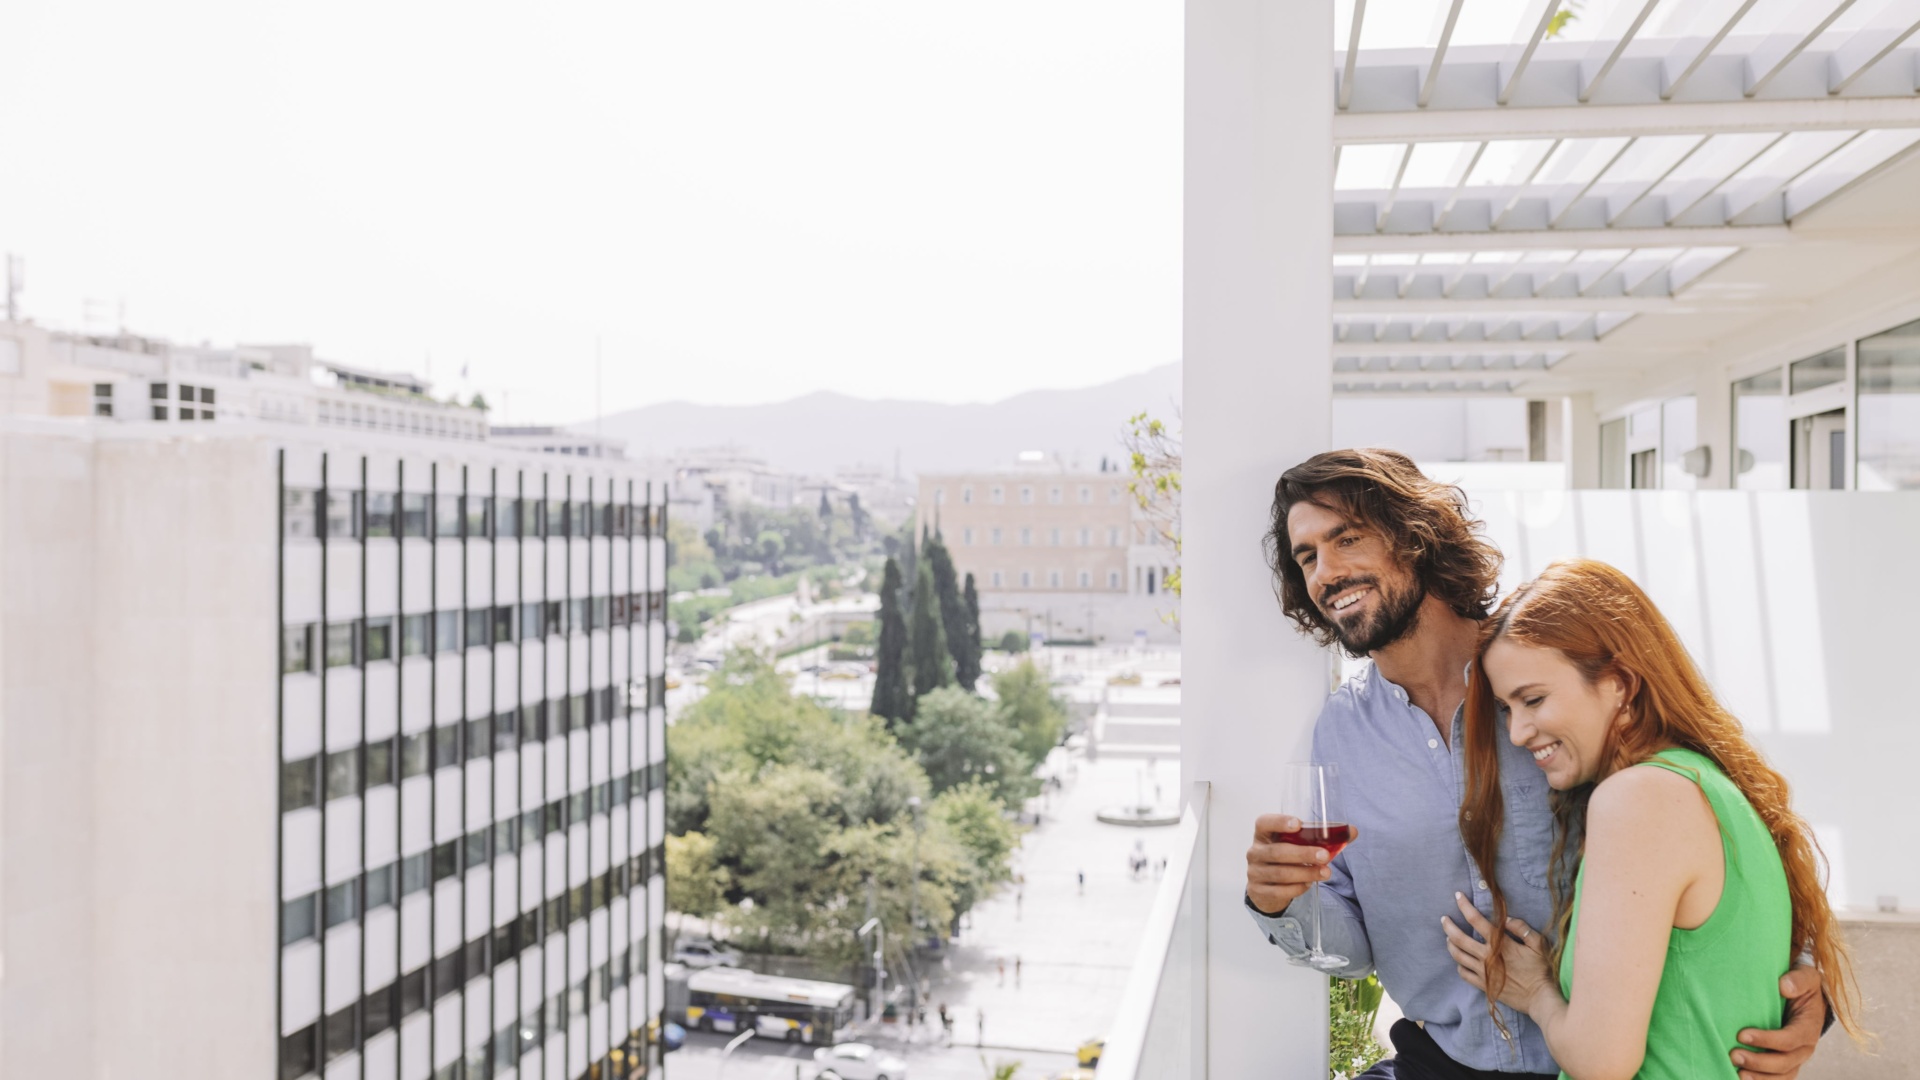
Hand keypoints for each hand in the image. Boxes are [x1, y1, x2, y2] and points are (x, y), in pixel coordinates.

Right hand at [1245, 814, 1357, 915]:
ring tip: (1325, 872)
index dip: (1279, 822)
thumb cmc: (1287, 858)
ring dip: (1306, 873)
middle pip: (1277, 851)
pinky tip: (1309, 885)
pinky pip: (1280, 891)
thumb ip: (1323, 837)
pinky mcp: (1259, 891)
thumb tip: (1352, 831)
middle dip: (1303, 853)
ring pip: (1281, 873)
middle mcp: (1255, 852)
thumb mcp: (1299, 845)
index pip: (1264, 823)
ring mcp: (1255, 872)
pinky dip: (1298, 888)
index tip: (1298, 824)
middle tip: (1324, 855)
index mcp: (1264, 834)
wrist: (1268, 885)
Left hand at [1444, 891, 1553, 1014]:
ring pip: (1458, 956)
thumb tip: (1506, 919)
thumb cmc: (1540, 970)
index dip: (1464, 906)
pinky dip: (1459, 965)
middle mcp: (1487, 957)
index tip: (1457, 896)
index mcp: (1499, 944)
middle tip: (1444, 919)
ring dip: (1450, 944)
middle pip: (1459, 938)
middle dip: (1448, 926)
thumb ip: (1521, 928)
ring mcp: (1483, 972)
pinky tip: (1460, 961)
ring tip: (1448, 937)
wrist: (1539, 998)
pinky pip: (1463, 973)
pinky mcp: (1483, 985)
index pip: (1476, 920)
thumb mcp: (1538, 944)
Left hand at [1730, 966, 1824, 1079]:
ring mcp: (1795, 1058)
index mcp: (1809, 1027)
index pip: (1790, 1039)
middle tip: (1733, 1056)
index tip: (1741, 1035)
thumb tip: (1784, 987)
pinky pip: (1776, 1079)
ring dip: (1759, 1077)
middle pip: (1784, 1063)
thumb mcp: (1805, 975)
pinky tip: (1739, 1078)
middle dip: (1759, 1062)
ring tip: (1736, 1073)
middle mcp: (1804, 1047)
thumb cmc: (1800, 984)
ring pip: (1781, 1076)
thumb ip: (1798, 979)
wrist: (1802, 994)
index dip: (1767, 1040)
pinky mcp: (1785, 1064)